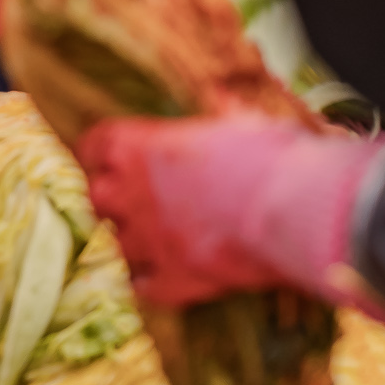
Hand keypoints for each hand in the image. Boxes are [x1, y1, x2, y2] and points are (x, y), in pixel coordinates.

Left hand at [76, 113, 384, 308]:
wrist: (289, 209)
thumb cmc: (265, 155)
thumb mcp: (243, 121)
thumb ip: (223, 110)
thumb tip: (221, 94)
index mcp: (142, 147)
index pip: (95, 145)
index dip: (100, 150)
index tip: (108, 154)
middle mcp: (133, 194)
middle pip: (94, 198)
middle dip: (108, 200)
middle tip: (128, 200)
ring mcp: (149, 241)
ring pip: (112, 246)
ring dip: (125, 244)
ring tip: (145, 242)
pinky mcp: (172, 280)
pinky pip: (143, 289)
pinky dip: (148, 286)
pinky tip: (158, 282)